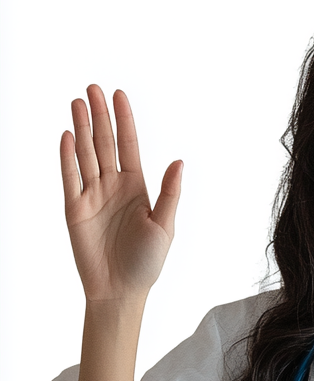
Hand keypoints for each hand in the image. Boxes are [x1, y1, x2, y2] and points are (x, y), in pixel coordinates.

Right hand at [60, 85, 181, 304]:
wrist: (120, 292)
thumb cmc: (146, 264)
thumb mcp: (164, 227)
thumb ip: (170, 193)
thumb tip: (178, 161)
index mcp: (136, 188)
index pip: (128, 146)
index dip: (124, 120)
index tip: (119, 95)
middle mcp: (112, 187)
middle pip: (104, 143)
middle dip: (99, 116)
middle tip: (93, 88)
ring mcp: (92, 196)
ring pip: (85, 155)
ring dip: (81, 128)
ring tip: (77, 102)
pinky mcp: (74, 209)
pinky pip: (70, 178)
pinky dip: (67, 157)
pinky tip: (67, 136)